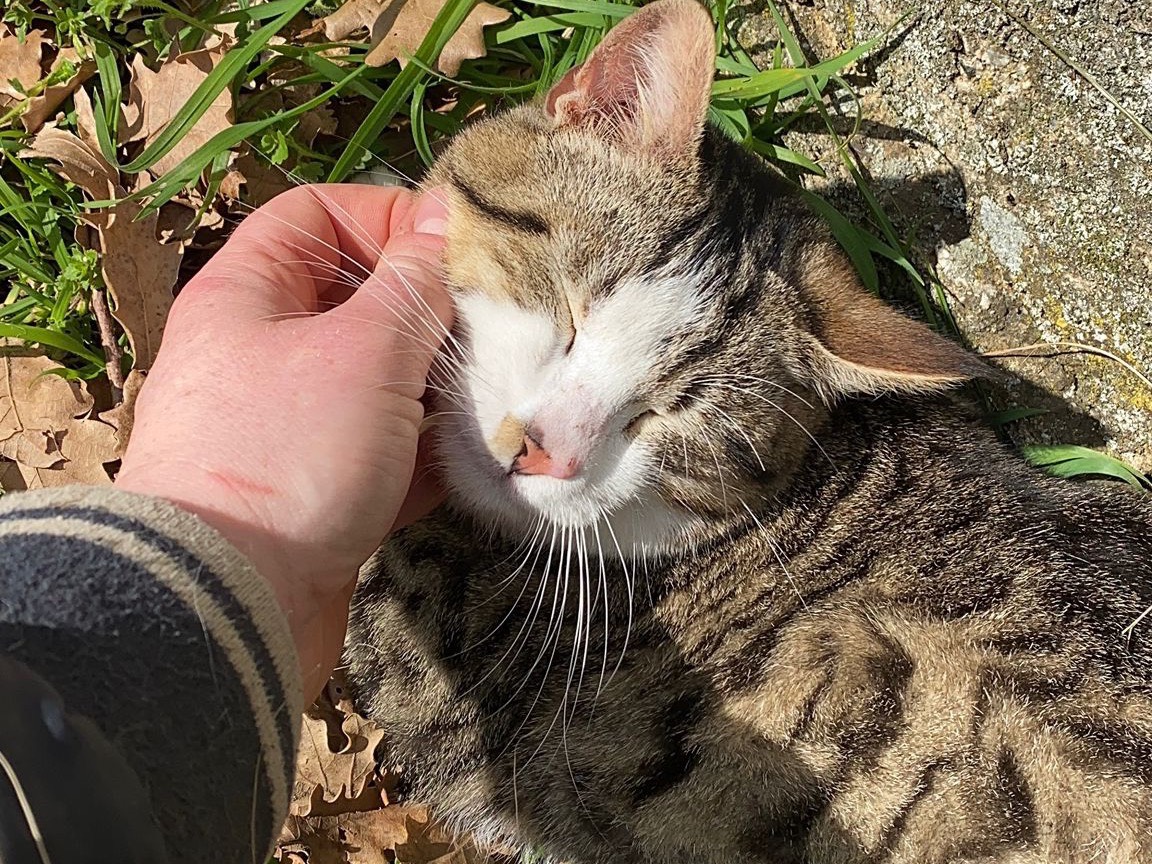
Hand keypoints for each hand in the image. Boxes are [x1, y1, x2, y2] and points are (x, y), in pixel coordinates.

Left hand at [115, 184, 452, 697]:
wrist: (226, 607)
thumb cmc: (287, 454)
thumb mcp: (364, 350)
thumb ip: (412, 284)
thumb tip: (443, 217)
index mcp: (248, 295)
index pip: (316, 215)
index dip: (387, 217)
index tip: (456, 248)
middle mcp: (259, 354)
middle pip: (354, 302)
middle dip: (426, 314)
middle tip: (490, 328)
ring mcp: (284, 428)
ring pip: (374, 384)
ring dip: (434, 389)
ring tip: (492, 395)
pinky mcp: (310, 493)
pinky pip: (376, 455)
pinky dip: (421, 457)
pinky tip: (470, 464)